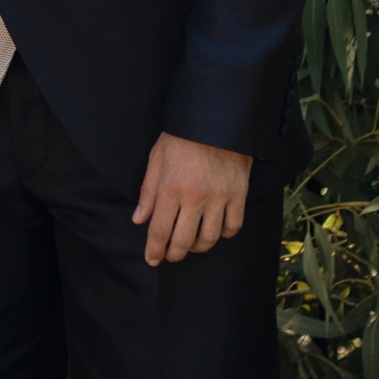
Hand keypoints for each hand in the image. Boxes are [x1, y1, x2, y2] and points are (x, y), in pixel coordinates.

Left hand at [132, 133, 249, 266]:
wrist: (217, 119)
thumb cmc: (182, 137)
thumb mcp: (157, 158)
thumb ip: (148, 192)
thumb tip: (139, 220)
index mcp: (171, 188)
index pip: (159, 231)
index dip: (154, 250)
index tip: (152, 259)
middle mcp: (195, 197)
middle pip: (183, 241)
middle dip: (173, 254)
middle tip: (169, 255)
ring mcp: (220, 198)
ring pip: (209, 239)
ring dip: (197, 248)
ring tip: (190, 244)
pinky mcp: (239, 194)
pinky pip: (233, 226)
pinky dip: (223, 234)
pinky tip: (214, 230)